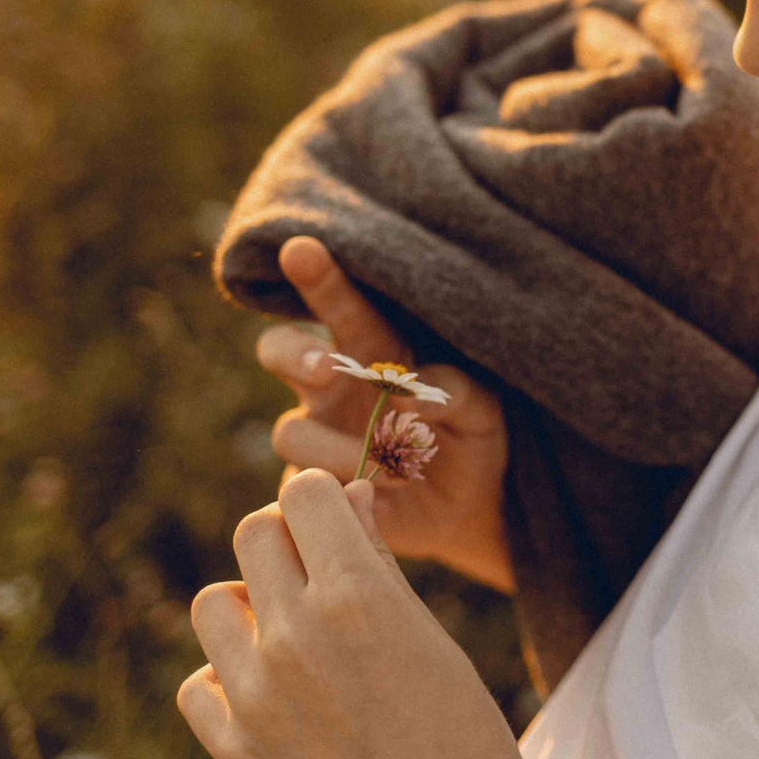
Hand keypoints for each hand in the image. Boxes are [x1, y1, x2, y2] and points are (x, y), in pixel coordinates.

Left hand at [179, 469, 539, 758]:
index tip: (334, 525)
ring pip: (213, 602)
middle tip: (314, 578)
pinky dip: (225, 682)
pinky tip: (269, 697)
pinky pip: (198, 684)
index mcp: (356, 592)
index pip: (303, 493)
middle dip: (284, 543)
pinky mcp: (234, 748)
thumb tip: (344, 496)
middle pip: (253, 534)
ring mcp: (255, 693)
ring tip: (288, 640)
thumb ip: (374, 557)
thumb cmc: (457, 726)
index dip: (321, 502)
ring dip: (248, 608)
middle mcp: (296, 633)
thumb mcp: (426, 629)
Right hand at [254, 236, 513, 594]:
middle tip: (326, 369)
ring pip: (292, 431)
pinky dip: (338, 492)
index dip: (318, 278)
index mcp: (370, 350)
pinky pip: (301, 489)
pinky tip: (374, 501)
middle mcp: (329, 387)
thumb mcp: (480, 409)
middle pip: (278, 349)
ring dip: (340, 449)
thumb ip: (455, 390)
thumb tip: (408, 398)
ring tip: (395, 472)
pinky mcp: (311, 488)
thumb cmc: (470, 439)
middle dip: (294, 353)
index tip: (301, 248)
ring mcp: (314, 437)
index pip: (338, 306)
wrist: (469, 510)